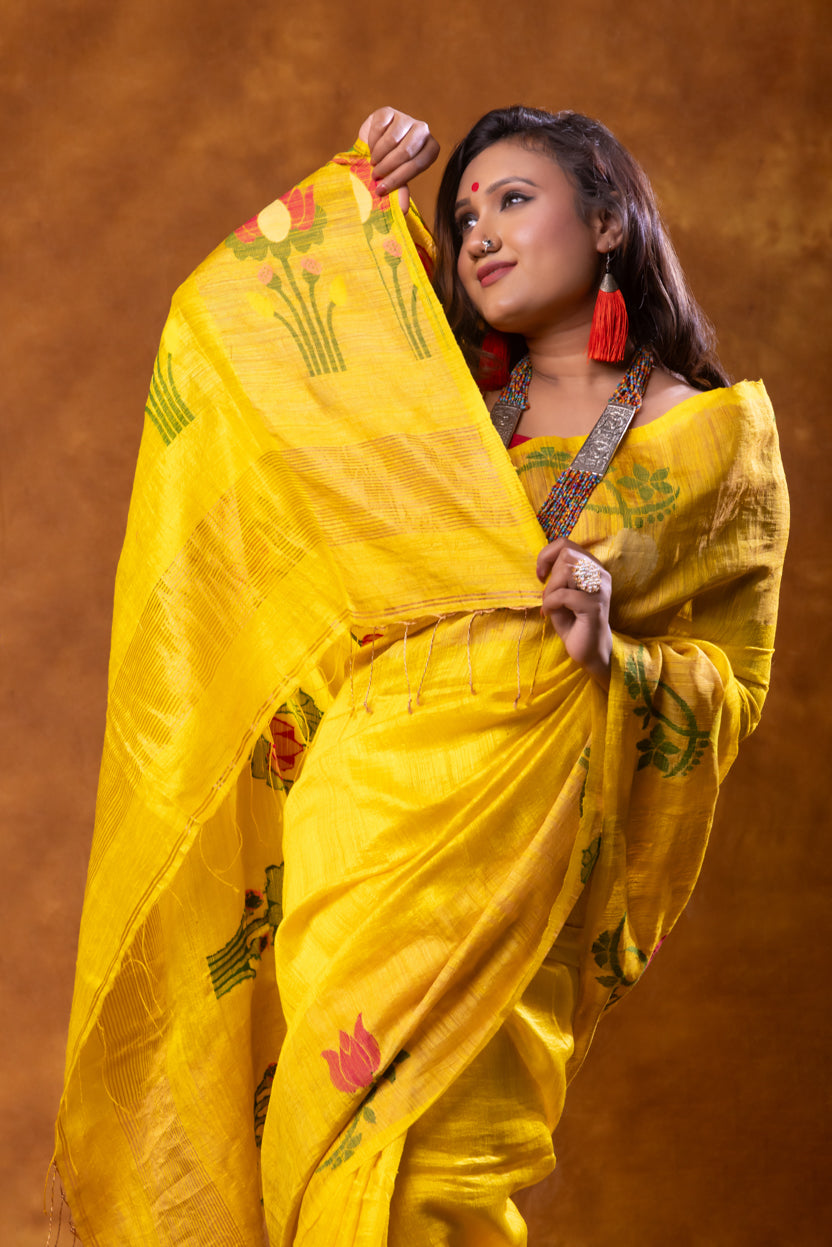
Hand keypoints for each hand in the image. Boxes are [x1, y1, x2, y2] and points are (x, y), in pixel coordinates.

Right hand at [357, 108, 439, 211]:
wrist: (373, 147)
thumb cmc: (389, 166)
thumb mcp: (396, 179)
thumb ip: (400, 191)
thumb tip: (402, 210)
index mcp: (430, 149)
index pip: (417, 164)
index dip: (398, 178)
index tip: (381, 189)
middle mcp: (423, 131)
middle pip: (405, 152)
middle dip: (387, 167)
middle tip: (375, 176)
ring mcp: (406, 119)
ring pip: (392, 139)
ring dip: (378, 155)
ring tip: (373, 163)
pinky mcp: (389, 111)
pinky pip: (379, 128)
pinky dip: (371, 141)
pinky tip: (370, 147)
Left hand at [537, 538, 611, 688]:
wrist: (588, 650)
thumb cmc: (572, 621)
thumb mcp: (560, 593)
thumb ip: (556, 575)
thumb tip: (544, 564)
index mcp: (592, 567)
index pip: (566, 544)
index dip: (546, 555)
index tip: (541, 575)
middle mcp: (600, 574)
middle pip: (566, 555)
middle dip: (550, 577)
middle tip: (548, 597)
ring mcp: (600, 589)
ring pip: (566, 570)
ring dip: (550, 590)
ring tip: (551, 605)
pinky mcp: (595, 606)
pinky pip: (564, 594)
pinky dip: (550, 603)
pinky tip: (550, 614)